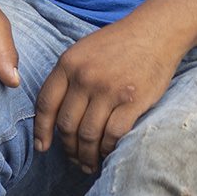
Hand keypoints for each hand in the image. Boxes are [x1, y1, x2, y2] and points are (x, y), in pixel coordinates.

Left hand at [33, 18, 184, 172]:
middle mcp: (84, 78)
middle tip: (73, 158)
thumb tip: (54, 112)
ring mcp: (108, 90)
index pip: (45, 104)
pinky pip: (113, 135)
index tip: (42, 146)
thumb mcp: (82, 51)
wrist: (155, 32)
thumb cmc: (118, 44)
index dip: (42, 130)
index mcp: (67, 64)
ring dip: (87, 154)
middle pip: (66, 124)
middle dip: (67, 147)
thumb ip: (67, 77)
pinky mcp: (132, 101)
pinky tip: (108, 152)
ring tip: (89, 163)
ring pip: (88, 134)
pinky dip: (108, 148)